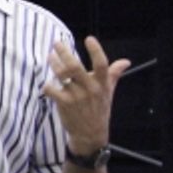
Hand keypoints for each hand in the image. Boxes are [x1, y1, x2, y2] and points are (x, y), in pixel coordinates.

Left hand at [41, 36, 130, 155]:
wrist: (91, 134)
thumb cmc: (99, 109)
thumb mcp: (109, 92)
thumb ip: (114, 74)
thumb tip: (126, 61)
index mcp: (102, 84)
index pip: (101, 65)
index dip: (96, 51)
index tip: (89, 39)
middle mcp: (90, 89)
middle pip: (75, 67)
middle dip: (64, 53)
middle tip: (57, 43)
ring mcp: (76, 96)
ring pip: (61, 75)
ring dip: (54, 64)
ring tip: (50, 57)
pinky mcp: (64, 103)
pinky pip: (52, 89)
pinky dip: (47, 85)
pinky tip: (47, 83)